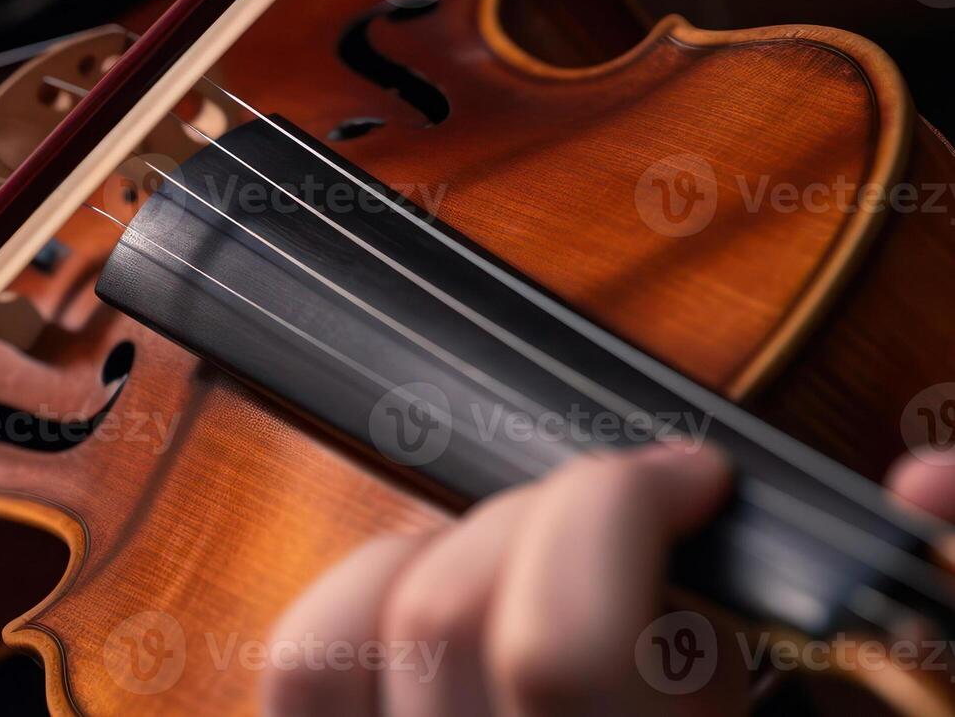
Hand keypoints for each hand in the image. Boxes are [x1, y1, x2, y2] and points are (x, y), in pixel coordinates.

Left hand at [263, 443, 954, 715]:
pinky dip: (364, 606)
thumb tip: (875, 496)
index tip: (693, 483)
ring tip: (533, 549)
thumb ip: (846, 687)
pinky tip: (449, 607)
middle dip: (548, 511)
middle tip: (632, 516)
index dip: (616, 517)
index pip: (559, 657)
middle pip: (446, 616)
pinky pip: (299, 691)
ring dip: (439, 549)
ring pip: (332, 644)